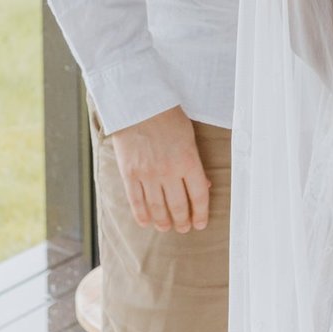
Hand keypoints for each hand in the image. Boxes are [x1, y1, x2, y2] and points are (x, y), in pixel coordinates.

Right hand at [110, 106, 210, 233]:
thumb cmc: (167, 116)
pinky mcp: (129, 174)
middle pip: (178, 207)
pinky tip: (147, 222)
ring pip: (158, 209)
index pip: (198, 197)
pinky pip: (136, 202)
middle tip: (184, 228)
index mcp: (188, 160)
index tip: (200, 223)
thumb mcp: (188, 136)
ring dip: (164, 222)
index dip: (200, 214)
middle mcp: (169, 171)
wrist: (138, 103)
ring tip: (167, 227)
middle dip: (183, 221)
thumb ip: (194, 163)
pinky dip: (142, 216)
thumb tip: (202, 186)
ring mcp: (147, 174)